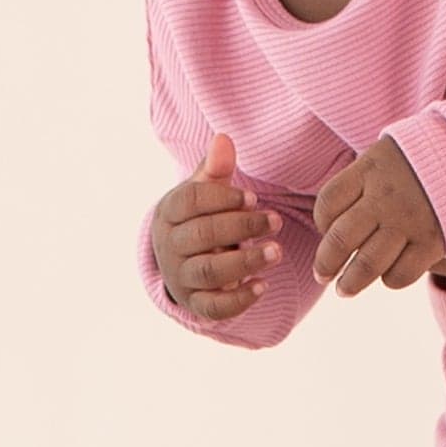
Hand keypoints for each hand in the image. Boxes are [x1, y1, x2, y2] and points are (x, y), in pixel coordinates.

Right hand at [153, 133, 282, 323]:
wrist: (181, 262)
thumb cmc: (199, 218)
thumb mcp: (204, 193)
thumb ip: (215, 169)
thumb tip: (224, 139)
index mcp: (168, 213)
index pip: (191, 202)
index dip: (223, 198)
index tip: (252, 198)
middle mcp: (169, 247)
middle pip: (202, 235)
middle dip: (241, 227)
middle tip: (275, 221)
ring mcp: (180, 278)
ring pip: (208, 271)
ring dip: (245, 262)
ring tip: (277, 252)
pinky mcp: (195, 304)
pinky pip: (214, 307)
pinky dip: (239, 300)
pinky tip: (263, 286)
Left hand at [311, 138, 445, 295]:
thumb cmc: (412, 166)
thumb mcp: (381, 157)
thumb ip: (356, 184)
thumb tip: (328, 227)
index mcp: (369, 169)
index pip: (328, 202)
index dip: (321, 222)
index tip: (326, 229)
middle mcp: (386, 196)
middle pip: (341, 238)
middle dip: (326, 264)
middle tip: (322, 275)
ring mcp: (409, 221)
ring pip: (368, 264)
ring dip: (350, 283)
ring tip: (344, 290)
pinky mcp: (432, 242)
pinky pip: (400, 275)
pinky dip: (390, 280)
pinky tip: (387, 274)